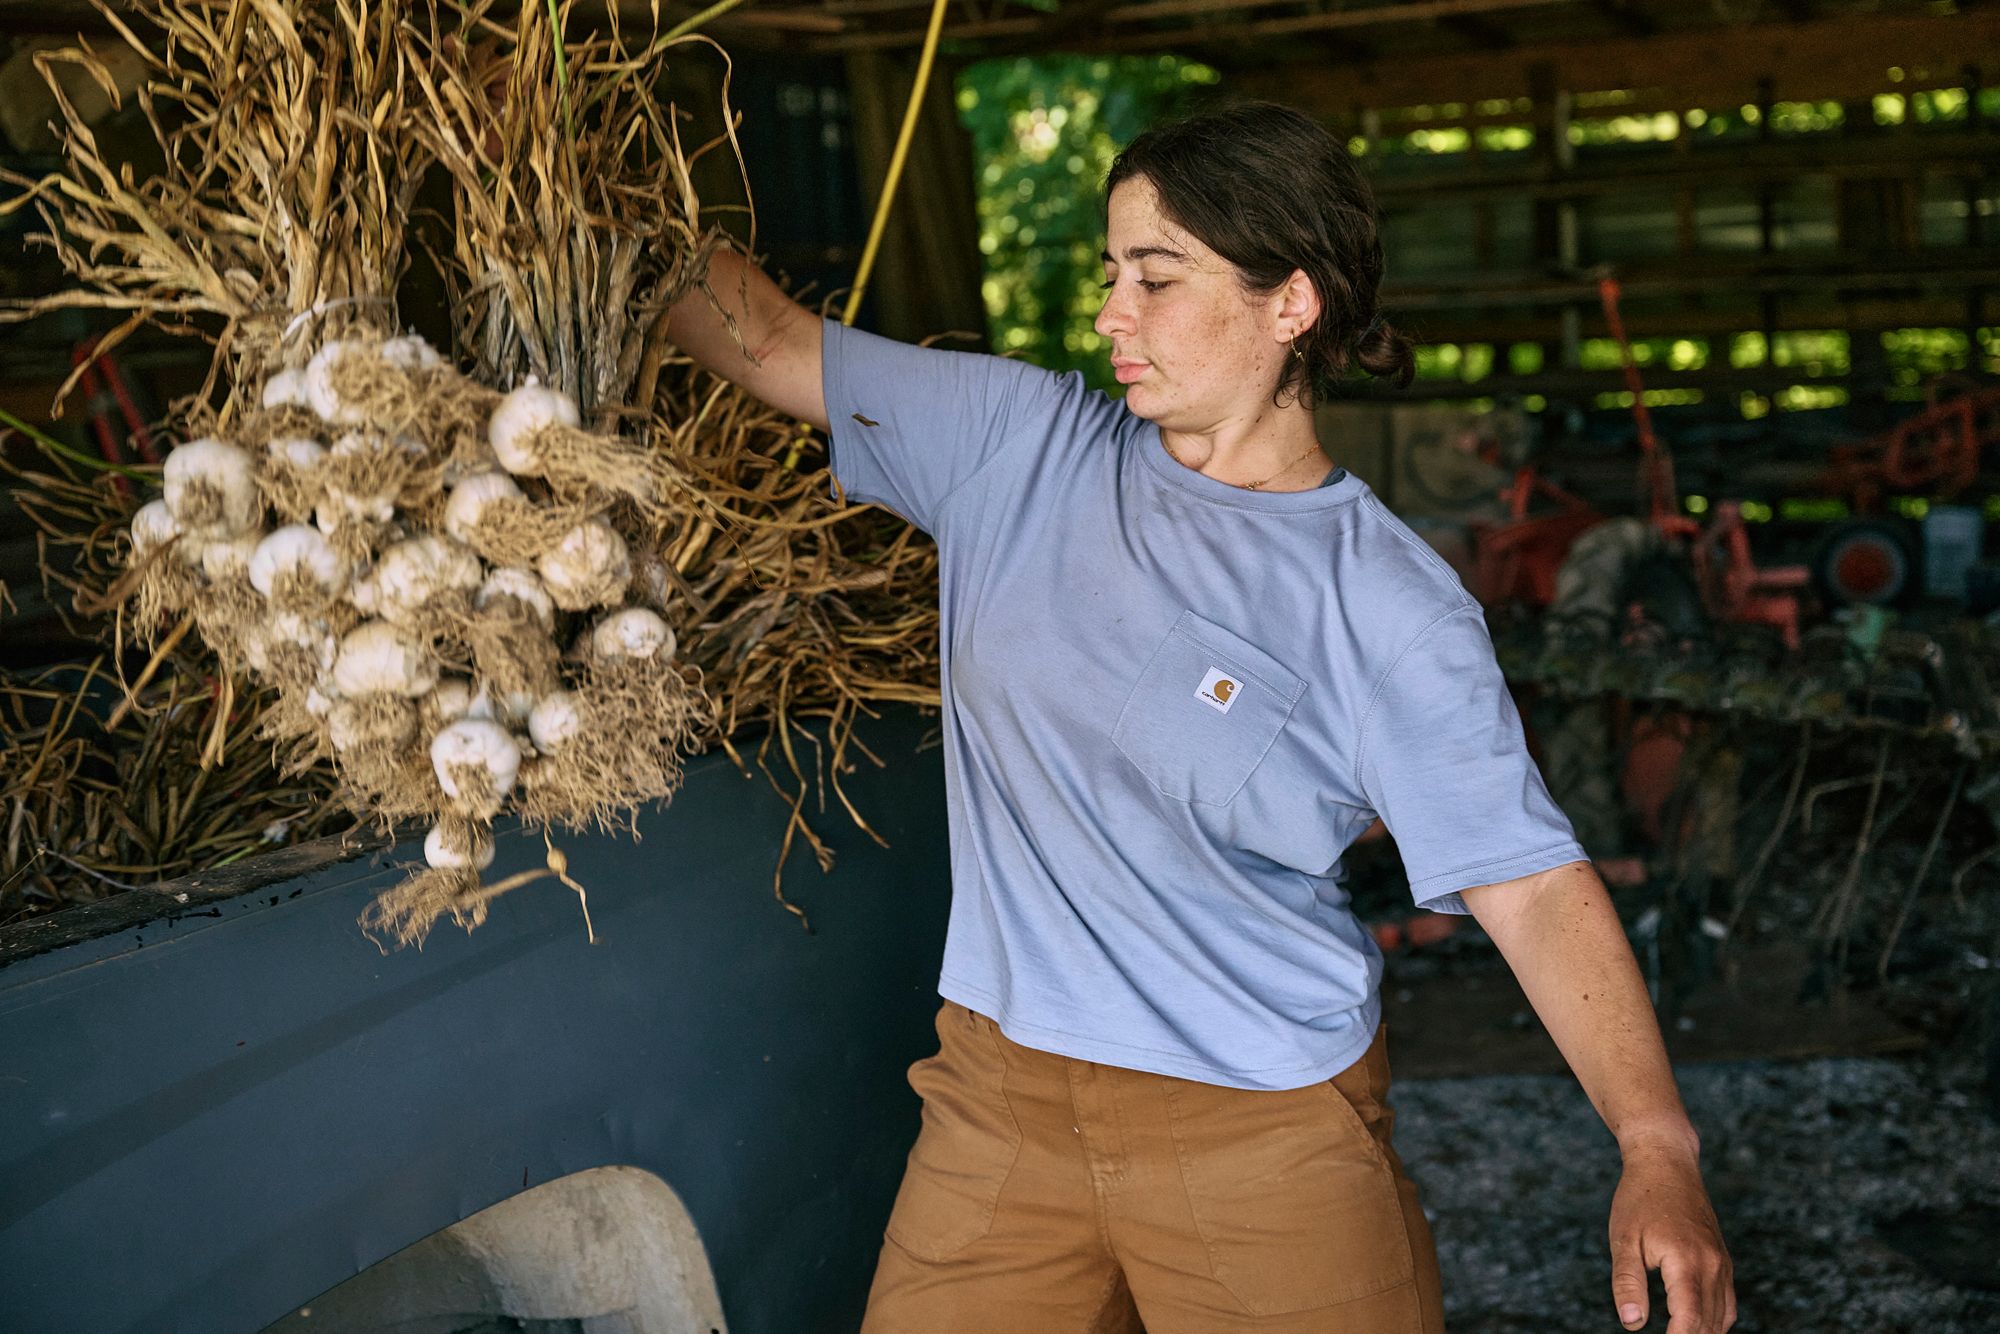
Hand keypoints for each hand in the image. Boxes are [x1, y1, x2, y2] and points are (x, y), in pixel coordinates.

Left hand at [1608, 1142, 1733, 1332]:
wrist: (1666, 1162)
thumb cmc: (1640, 1200)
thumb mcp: (1624, 1240)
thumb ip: (1627, 1283)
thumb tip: (1632, 1323)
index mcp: (1687, 1262)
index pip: (1689, 1321)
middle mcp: (1713, 1266)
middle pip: (1708, 1324)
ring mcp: (1722, 1263)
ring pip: (1721, 1317)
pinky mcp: (1723, 1260)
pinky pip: (1727, 1303)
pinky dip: (1715, 1321)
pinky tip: (1696, 1327)